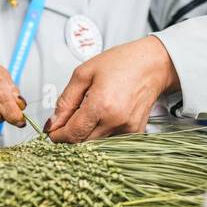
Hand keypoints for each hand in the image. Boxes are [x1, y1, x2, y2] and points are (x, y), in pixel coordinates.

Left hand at [46, 36, 179, 143]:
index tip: (52, 131)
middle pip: (83, 142)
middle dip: (71, 134)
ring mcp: (127, 129)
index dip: (58, 136)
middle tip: (70, 118)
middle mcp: (116, 121)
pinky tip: (105, 115)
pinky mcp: (135, 133)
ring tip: (91, 111)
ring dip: (87, 133)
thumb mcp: (84, 73)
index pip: (72, 134)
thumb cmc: (122, 62)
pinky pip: (110, 140)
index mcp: (101, 105)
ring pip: (96, 143)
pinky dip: (102, 132)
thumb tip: (52, 123)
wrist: (154, 64)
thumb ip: (66, 101)